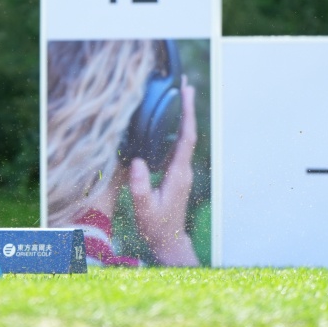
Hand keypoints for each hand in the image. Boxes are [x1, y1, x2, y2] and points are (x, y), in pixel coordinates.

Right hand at [129, 77, 199, 265]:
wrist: (168, 242)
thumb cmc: (156, 226)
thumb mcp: (144, 208)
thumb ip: (141, 187)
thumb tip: (138, 162)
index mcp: (178, 173)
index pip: (186, 138)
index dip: (187, 114)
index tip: (186, 94)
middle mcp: (183, 169)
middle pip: (188, 133)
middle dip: (188, 108)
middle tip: (185, 85)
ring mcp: (181, 171)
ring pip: (184, 138)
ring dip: (183, 117)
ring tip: (180, 96)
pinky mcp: (176, 174)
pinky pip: (178, 146)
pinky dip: (176, 129)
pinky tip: (171, 123)